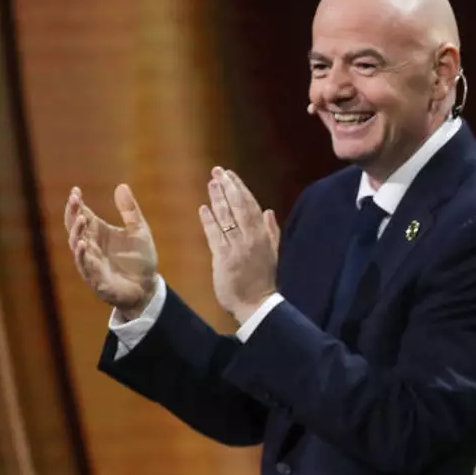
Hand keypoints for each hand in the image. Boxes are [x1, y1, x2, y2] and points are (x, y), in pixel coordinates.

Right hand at [64, 184, 158, 316]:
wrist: (147, 287)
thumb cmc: (140, 259)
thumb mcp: (139, 231)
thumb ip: (130, 211)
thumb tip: (121, 185)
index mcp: (99, 233)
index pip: (82, 215)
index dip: (77, 204)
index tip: (76, 191)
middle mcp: (90, 246)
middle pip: (75, 227)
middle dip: (73, 214)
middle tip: (74, 200)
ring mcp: (91, 262)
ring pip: (77, 245)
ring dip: (77, 232)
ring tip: (81, 218)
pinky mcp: (95, 278)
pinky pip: (85, 265)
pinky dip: (82, 255)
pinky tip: (82, 244)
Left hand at [197, 168, 280, 323]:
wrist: (257, 304)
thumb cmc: (263, 280)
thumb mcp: (272, 254)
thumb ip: (272, 232)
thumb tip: (269, 211)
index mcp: (264, 236)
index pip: (251, 206)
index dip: (240, 188)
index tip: (231, 175)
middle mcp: (251, 238)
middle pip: (238, 207)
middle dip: (228, 187)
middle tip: (217, 171)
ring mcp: (237, 247)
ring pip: (226, 217)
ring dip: (217, 198)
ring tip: (211, 183)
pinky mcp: (223, 258)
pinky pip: (215, 235)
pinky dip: (209, 221)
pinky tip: (203, 208)